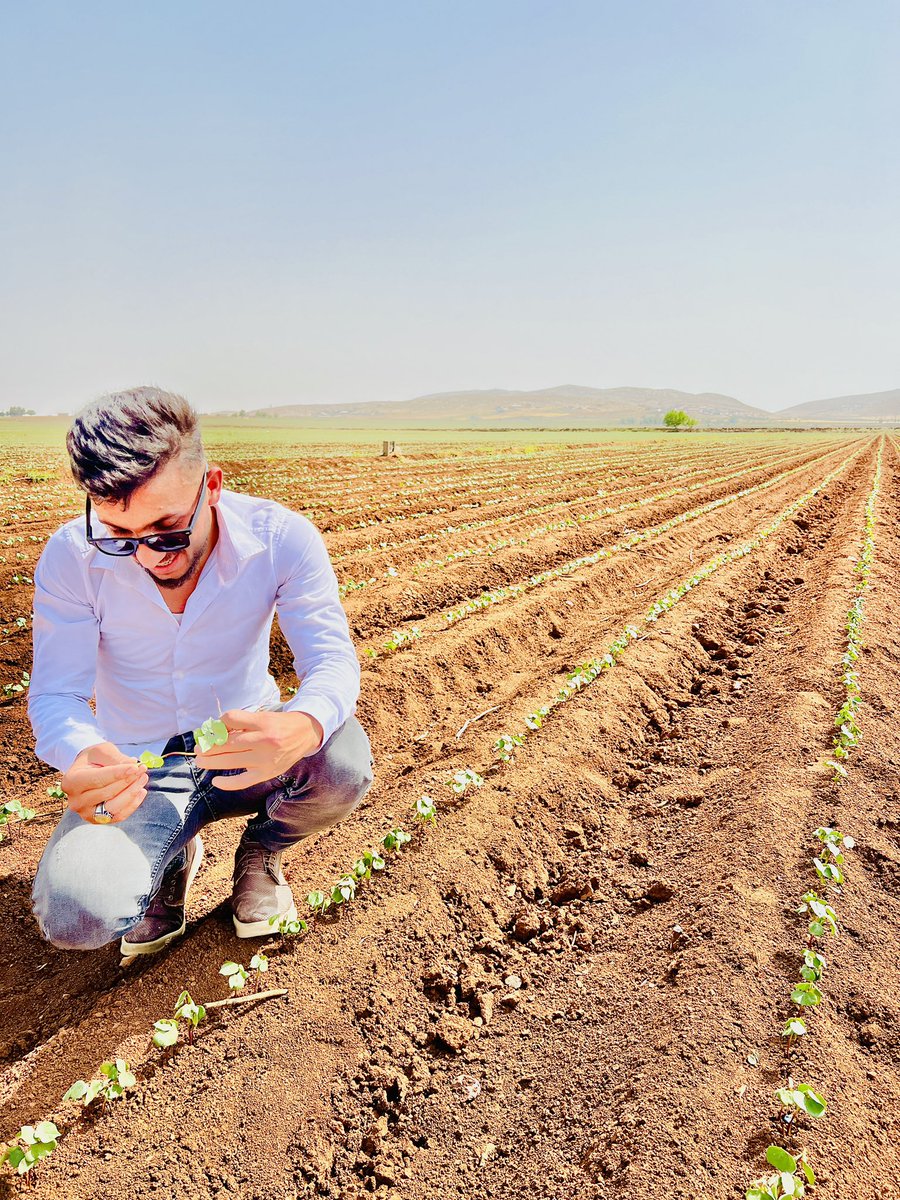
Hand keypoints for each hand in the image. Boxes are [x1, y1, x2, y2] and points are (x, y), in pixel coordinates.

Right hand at [61, 742, 149, 824]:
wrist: (87, 770)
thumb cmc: (94, 758)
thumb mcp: (102, 751)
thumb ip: (115, 758)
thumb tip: (133, 765)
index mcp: (71, 781)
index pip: (98, 779)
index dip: (119, 773)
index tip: (136, 767)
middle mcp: (75, 801)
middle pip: (106, 794)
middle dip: (128, 781)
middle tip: (142, 769)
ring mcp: (85, 813)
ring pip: (113, 808)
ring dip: (131, 793)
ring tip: (143, 779)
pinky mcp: (98, 820)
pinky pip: (118, 816)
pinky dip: (132, 804)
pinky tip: (141, 791)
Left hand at [193, 709, 323, 789]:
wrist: (306, 734)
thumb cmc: (279, 724)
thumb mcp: (263, 716)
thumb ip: (241, 723)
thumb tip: (214, 732)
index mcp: (262, 722)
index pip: (231, 719)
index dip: (218, 725)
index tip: (212, 731)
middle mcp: (264, 740)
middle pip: (228, 743)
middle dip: (208, 746)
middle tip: (197, 749)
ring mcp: (265, 758)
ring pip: (231, 761)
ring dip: (211, 762)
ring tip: (201, 761)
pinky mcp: (267, 773)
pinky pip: (243, 781)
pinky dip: (227, 783)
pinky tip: (216, 781)